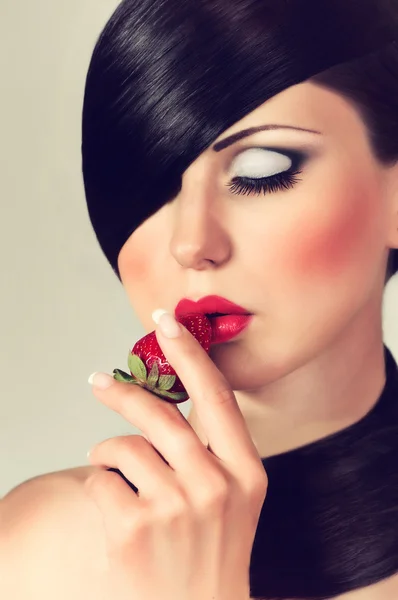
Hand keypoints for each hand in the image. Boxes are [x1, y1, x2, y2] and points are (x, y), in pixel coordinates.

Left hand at [85, 311, 267, 599]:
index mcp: (247, 473)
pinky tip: (115, 509)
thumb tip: (162, 399)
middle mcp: (216, 486)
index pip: (217, 397)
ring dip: (108, 454)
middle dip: (124, 392)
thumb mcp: (231, 498)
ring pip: (124, 449)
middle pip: (160, 415)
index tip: (167, 321)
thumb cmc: (211, 551)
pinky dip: (99, 486)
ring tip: (110, 468)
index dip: (191, 354)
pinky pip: (100, 481)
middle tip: (98, 381)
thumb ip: (208, 450)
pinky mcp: (134, 530)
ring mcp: (176, 509)